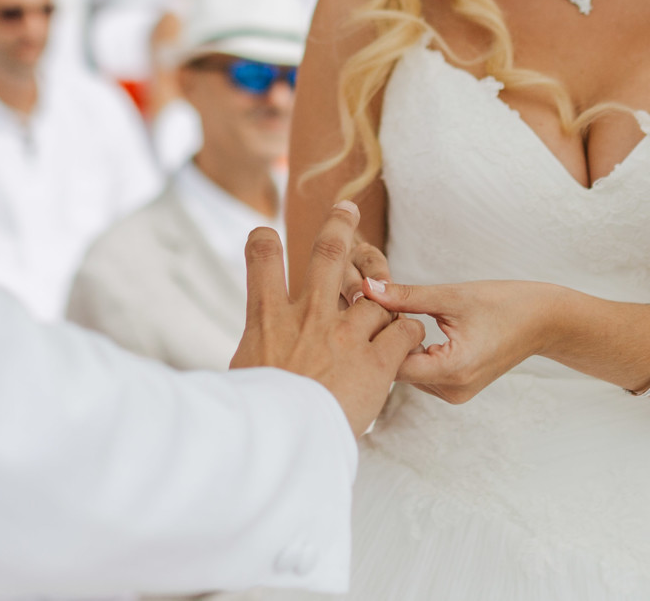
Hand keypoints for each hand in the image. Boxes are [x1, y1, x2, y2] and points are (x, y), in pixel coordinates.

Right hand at [231, 202, 424, 433]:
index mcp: (268, 318)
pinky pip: (403, 330)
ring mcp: (344, 334)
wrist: (285, 441)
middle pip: (326, 253)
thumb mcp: (242, 377)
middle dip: (339, 225)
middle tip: (347, 208)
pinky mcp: (375, 360)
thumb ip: (255, 356)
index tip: (266, 233)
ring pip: (375, 294)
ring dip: (385, 291)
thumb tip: (248, 362)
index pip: (261, 258)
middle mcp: (308, 315)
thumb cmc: (256, 416)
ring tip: (391, 293)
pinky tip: (407, 337)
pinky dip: (407, 331)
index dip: (264, 240)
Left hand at [359, 278, 561, 404]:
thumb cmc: (504, 303)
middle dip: (382, 339)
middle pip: (397, 369)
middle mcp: (452, 390)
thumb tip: (367, 287)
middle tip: (369, 306)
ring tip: (388, 313)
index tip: (365, 306)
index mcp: (453, 370)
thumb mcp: (452, 296)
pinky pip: (421, 372)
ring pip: (406, 371)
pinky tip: (406, 326)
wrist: (544, 321)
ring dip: (395, 345)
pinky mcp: (456, 388)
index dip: (376, 334)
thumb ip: (407, 296)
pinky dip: (411, 350)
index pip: (393, 361)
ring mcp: (454, 393)